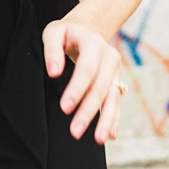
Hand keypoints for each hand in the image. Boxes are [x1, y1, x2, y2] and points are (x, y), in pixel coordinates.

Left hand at [42, 19, 123, 144]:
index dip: (77, 90)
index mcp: (94, 43)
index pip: (87, 70)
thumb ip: (52, 51)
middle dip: (88, 111)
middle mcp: (110, 57)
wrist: (86, 28)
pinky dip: (114, 118)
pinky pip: (117, 101)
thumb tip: (53, 73)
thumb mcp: (53, 33)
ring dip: (105, 120)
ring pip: (112, 98)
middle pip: (100, 88)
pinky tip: (110, 134)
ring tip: (97, 139)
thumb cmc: (65, 32)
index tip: (64, 108)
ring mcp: (116, 70)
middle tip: (75, 131)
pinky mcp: (117, 81)